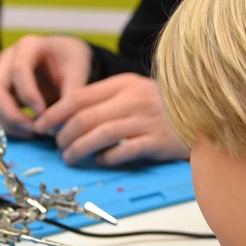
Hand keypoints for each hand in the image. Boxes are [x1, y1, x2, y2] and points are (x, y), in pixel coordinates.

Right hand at [0, 35, 92, 135]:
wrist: (66, 59)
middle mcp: (7, 59)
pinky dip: (6, 124)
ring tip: (32, 133)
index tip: (43, 114)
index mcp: (28, 46)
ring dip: (7, 122)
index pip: (18, 70)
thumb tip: (61, 124)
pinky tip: (26, 132)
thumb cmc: (70, 61)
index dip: (29, 94)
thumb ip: (71, 95)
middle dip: (11, 114)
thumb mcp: (77, 72)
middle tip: (34, 130)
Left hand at [34, 73, 187, 166]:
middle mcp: (132, 100)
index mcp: (123, 84)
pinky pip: (124, 151)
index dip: (55, 112)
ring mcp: (145, 120)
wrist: (204, 112)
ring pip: (100, 135)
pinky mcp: (156, 142)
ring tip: (70, 157)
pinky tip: (99, 161)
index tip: (41, 125)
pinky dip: (107, 158)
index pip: (79, 96)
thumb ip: (106, 99)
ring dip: (78, 149)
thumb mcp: (134, 91)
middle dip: (63, 134)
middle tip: (56, 145)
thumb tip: (70, 116)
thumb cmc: (162, 105)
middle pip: (85, 117)